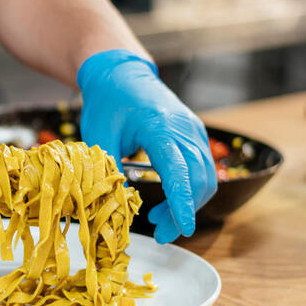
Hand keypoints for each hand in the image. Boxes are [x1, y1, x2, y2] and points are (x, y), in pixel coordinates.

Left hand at [78, 50, 216, 242]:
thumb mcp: (99, 138)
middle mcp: (184, 128)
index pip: (178, 170)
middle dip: (184, 212)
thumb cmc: (107, 102)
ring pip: (206, 176)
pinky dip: (192, 188)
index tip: (184, 229)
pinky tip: (169, 199)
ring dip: (189, 203)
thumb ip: (110, 171)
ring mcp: (193, 130)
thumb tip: (118, 206)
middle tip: (160, 233)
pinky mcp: (194, 134)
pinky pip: (203, 167)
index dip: (181, 203)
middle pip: (199, 179)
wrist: (120, 72)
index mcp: (159, 126)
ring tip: (160, 218)